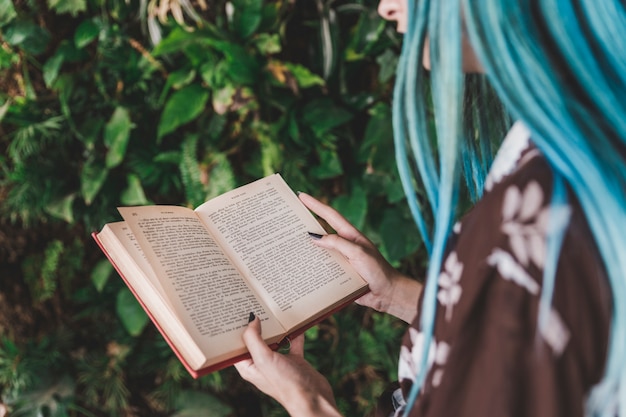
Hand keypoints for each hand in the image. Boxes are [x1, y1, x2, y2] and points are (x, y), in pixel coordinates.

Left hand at [234, 317, 341, 416]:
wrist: (314, 398)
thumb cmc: (286, 384)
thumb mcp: (264, 359)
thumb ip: (254, 339)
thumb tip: (251, 319)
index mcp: (249, 367)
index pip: (236, 346)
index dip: (234, 331)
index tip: (234, 313)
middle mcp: (262, 364)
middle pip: (255, 340)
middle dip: (254, 324)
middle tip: (253, 305)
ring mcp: (279, 362)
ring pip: (274, 339)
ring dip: (274, 327)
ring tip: (271, 309)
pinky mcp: (294, 360)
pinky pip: (292, 341)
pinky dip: (294, 332)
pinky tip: (295, 321)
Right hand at [298, 192, 421, 322]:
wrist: (387, 294)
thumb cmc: (378, 271)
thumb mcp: (358, 253)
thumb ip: (338, 243)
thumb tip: (315, 238)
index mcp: (350, 235)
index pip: (330, 215)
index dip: (315, 205)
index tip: (301, 196)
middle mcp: (344, 245)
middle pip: (321, 231)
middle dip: (306, 223)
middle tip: (288, 218)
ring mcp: (341, 259)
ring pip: (319, 250)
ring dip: (306, 248)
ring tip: (288, 244)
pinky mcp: (339, 274)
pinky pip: (322, 268)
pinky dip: (311, 267)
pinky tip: (299, 269)